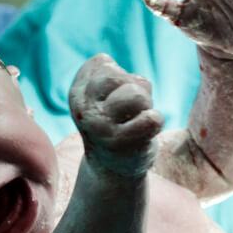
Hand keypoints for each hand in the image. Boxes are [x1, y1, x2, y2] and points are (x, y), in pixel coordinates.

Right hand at [68, 54, 163, 176]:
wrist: (111, 170)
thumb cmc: (113, 125)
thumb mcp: (101, 97)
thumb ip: (112, 75)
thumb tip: (138, 83)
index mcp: (76, 95)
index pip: (102, 62)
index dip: (117, 74)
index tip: (112, 96)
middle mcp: (84, 112)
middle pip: (117, 76)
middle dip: (133, 87)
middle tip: (130, 109)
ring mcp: (102, 130)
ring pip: (137, 95)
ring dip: (146, 104)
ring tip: (138, 119)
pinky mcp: (123, 145)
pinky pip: (153, 118)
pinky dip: (156, 121)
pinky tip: (145, 133)